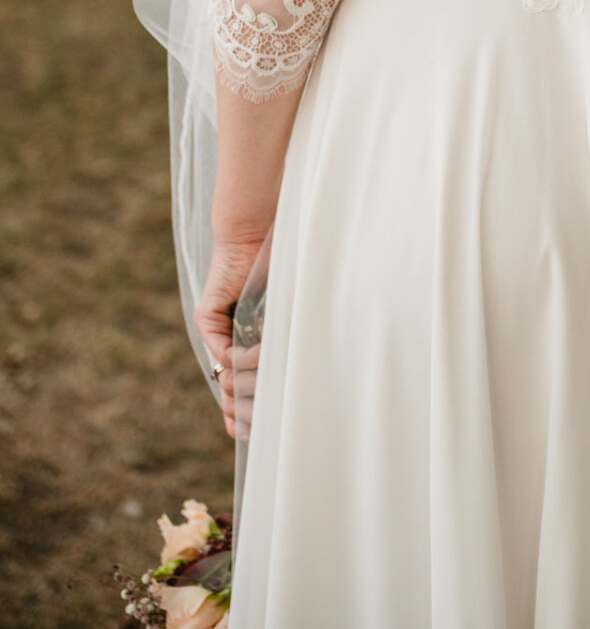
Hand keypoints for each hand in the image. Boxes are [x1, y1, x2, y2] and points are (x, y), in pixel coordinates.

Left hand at [195, 234, 266, 438]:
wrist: (260, 234)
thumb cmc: (282, 270)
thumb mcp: (286, 318)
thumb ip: (284, 345)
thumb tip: (302, 386)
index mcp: (247, 341)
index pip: (243, 387)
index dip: (250, 413)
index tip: (259, 435)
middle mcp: (229, 339)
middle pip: (232, 389)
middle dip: (247, 410)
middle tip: (262, 424)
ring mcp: (217, 329)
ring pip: (226, 376)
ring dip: (244, 388)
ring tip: (260, 397)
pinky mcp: (207, 316)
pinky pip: (222, 351)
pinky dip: (238, 359)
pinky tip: (254, 359)